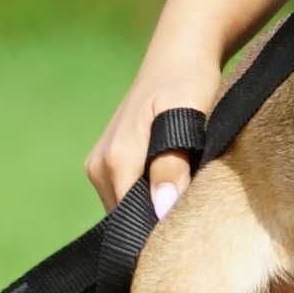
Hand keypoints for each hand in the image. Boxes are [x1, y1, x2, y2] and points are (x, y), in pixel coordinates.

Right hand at [85, 38, 222, 218]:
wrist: (180, 53)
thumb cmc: (188, 80)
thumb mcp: (187, 117)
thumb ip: (171, 164)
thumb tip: (160, 209)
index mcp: (116, 158)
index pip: (128, 221)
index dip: (156, 234)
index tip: (187, 238)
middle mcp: (100, 165)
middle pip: (126, 219)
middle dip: (156, 223)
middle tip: (194, 218)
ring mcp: (100, 164)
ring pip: (127, 209)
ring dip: (154, 210)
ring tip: (187, 196)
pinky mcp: (109, 162)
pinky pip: (128, 195)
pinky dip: (150, 197)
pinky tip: (176, 185)